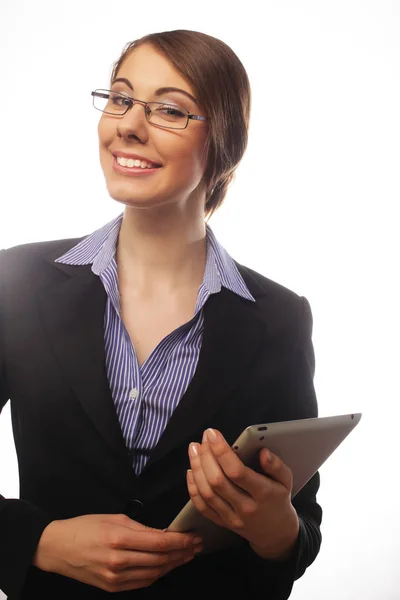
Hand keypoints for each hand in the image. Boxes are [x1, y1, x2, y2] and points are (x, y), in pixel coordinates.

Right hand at [32, 513, 202, 591]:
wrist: (57, 548)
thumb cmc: (85, 527)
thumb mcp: (114, 518)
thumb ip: (141, 528)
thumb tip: (164, 534)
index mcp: (119, 539)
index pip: (160, 543)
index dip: (181, 541)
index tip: (194, 536)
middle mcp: (119, 561)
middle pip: (160, 560)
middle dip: (182, 553)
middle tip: (196, 545)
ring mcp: (115, 578)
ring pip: (154, 573)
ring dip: (174, 565)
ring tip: (187, 556)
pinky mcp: (112, 588)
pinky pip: (142, 583)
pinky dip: (158, 574)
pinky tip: (167, 566)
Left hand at [186, 429, 298, 558]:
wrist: (276, 533)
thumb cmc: (279, 500)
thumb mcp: (286, 481)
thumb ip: (277, 465)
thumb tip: (263, 452)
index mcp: (263, 494)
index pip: (237, 471)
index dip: (221, 451)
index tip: (213, 434)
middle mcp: (245, 507)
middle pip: (218, 481)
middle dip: (206, 456)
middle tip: (203, 438)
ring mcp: (232, 517)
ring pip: (207, 492)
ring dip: (197, 468)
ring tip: (194, 449)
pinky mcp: (222, 523)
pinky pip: (202, 507)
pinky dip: (193, 488)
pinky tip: (191, 470)